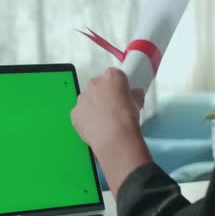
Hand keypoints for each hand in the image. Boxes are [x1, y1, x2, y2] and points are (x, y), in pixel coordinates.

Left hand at [71, 67, 151, 198]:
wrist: (116, 139)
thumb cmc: (132, 122)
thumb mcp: (139, 105)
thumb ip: (134, 97)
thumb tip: (134, 97)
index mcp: (113, 77)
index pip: (114, 76)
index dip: (118, 89)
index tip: (121, 100)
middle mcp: (94, 84)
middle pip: (98, 86)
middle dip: (104, 97)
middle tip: (113, 113)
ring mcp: (82, 99)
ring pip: (87, 101)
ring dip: (93, 109)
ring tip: (104, 126)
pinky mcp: (74, 114)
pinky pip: (79, 114)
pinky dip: (85, 121)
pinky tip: (94, 131)